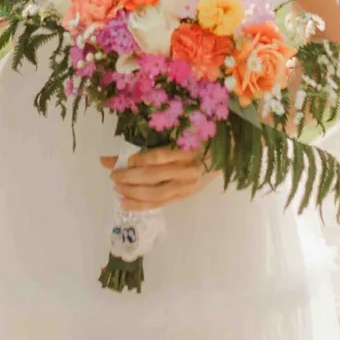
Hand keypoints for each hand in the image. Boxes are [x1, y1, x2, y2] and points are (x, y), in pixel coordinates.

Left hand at [101, 146, 217, 209]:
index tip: (123, 159)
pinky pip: (161, 203)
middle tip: (113, 176)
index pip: (158, 157)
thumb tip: (122, 151)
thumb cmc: (198, 139)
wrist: (225, 155)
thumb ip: (152, 142)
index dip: (138, 159)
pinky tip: (125, 203)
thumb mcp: (179, 135)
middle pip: (154, 176)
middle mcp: (187, 170)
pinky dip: (141, 205)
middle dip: (129, 177)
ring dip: (133, 192)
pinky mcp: (185, 196)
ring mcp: (187, 186)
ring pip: (156, 194)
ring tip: (117, 188)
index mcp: (187, 150)